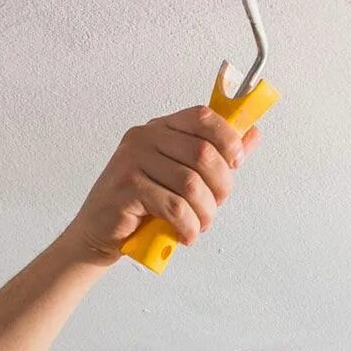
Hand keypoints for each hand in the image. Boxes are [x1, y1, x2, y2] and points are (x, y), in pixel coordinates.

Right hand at [62, 107, 260, 265]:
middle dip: (220, 186)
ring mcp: (131, 162)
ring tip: (199, 225)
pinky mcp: (126, 189)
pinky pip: (173, 207)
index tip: (236, 162)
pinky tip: (186, 234)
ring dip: (205, 212)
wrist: (98, 232)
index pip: (202, 117)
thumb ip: (214, 155)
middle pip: (202, 153)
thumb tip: (251, 133)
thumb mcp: (179, 175)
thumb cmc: (140, 204)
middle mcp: (144, 139)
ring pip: (191, 184)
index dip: (227, 138)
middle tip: (214, 206)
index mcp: (160, 129)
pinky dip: (188, 226)